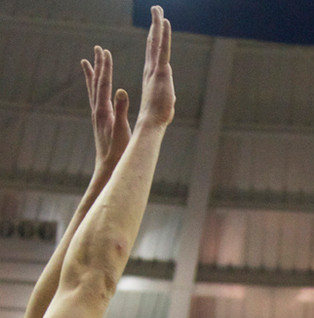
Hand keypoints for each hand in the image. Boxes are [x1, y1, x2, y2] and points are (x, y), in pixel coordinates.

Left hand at [81, 47, 130, 173]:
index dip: (105, 67)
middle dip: (98, 65)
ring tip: (86, 62)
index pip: (104, 84)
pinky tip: (96, 88)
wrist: (108, 167)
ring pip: (93, 90)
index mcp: (103, 111)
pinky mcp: (99, 122)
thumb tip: (121, 90)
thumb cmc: (118, 152)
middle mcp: (97, 111)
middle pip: (96, 83)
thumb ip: (121, 110)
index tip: (106, 51)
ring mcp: (97, 116)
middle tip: (98, 49)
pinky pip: (96, 100)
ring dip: (92, 75)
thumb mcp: (122, 130)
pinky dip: (95, 89)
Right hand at [137, 5, 175, 128]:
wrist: (151, 124)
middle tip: (155, 10)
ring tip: (157, 8)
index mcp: (151, 76)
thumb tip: (171, 97)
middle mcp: (150, 69)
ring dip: (157, 24)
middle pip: (152, 43)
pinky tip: (165, 22)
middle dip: (154, 25)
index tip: (155, 27)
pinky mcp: (161, 72)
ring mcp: (155, 69)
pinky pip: (162, 49)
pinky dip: (163, 34)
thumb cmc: (157, 118)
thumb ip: (167, 96)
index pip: (153, 54)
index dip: (154, 39)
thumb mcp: (165, 104)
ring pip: (155, 41)